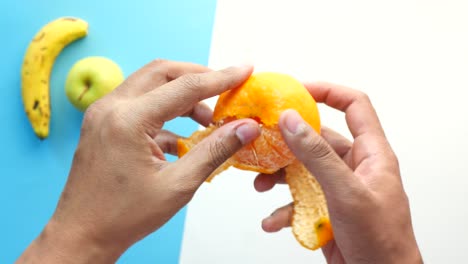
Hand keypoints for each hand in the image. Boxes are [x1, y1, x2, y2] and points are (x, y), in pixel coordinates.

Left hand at [17, 60, 259, 262]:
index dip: (220, 78)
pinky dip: (164, 112)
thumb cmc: (123, 216)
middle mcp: (111, 107)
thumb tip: (246, 128)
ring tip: (207, 120)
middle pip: (162, 73)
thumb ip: (215, 151)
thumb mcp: (178, 185)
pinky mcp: (103, 123)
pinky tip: (182, 138)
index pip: (184, 87)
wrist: (81, 234)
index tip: (244, 71)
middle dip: (198, 77)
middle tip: (226, 88)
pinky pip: (139, 104)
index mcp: (128, 120)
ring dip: (181, 95)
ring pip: (150, 85)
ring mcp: (103, 113)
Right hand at [254, 82, 421, 262]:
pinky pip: (300, 200)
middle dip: (289, 142)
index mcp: (371, 154)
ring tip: (262, 184)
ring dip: (280, 176)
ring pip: (303, 170)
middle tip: (264, 141)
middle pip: (318, 139)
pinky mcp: (326, 208)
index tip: (298, 90)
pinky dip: (284, 208)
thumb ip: (318, 156)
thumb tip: (292, 121)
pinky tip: (274, 220)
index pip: (355, 106)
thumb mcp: (346, 192)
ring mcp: (339, 188)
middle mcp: (354, 166)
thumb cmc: (381, 239)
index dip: (328, 91)